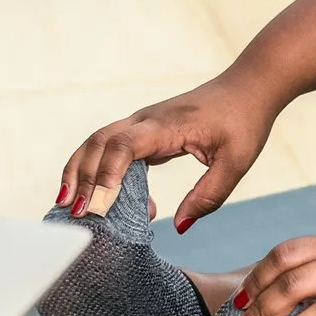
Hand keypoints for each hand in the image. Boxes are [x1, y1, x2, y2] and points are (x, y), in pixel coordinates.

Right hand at [59, 75, 281, 233]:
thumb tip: (179, 227)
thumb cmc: (244, 122)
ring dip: (79, 171)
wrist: (247, 88)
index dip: (107, 174)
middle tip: (74, 214)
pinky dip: (96, 169)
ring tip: (67, 206)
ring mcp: (141, 123)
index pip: (124, 146)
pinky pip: (110, 148)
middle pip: (99, 144)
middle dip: (82, 178)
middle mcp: (145, 120)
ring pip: (97, 143)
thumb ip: (208, 196)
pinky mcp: (144, 130)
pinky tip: (98, 198)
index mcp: (166, 125)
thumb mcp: (235, 163)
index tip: (100, 204)